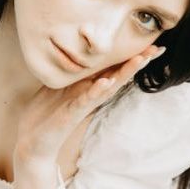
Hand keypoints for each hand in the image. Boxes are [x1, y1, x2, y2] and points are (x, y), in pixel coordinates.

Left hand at [14, 45, 166, 162]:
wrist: (32, 143)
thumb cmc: (45, 116)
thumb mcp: (58, 88)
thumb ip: (70, 76)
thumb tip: (75, 57)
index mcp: (87, 87)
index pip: (112, 68)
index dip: (129, 56)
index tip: (151, 44)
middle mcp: (90, 95)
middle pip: (117, 76)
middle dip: (137, 63)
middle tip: (157, 50)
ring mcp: (83, 105)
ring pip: (108, 87)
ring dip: (124, 73)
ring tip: (140, 60)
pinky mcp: (72, 114)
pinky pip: (85, 100)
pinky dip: (95, 91)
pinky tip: (105, 82)